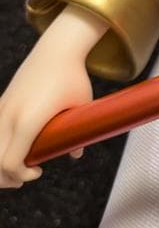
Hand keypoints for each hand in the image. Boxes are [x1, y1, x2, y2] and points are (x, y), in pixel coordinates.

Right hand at [0, 40, 91, 188]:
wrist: (57, 48)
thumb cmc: (72, 77)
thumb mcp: (81, 105)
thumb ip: (77, 134)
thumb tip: (76, 154)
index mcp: (28, 121)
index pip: (11, 163)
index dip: (21, 174)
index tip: (38, 171)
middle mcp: (9, 116)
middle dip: (6, 176)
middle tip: (23, 179)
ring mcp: (2, 108)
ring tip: (15, 168)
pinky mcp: (1, 102)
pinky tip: (11, 147)